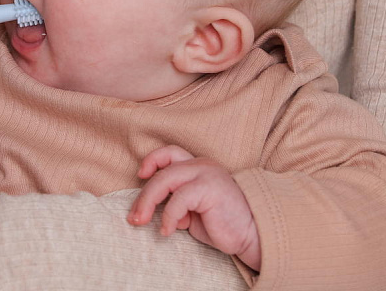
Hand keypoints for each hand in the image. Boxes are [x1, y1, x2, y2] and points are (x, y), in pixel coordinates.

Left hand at [128, 145, 260, 269]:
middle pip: (163, 169)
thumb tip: (155, 212)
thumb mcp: (194, 210)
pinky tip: (166, 230)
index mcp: (198, 165)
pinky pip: (178, 199)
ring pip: (166, 180)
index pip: (169, 153)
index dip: (152, 160)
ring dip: (148, 203)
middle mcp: (201, 165)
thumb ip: (176, 203)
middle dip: (143, 193)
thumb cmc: (222, 222)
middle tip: (133, 217)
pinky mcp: (208, 189)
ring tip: (140, 222)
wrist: (252, 232)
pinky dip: (167, 216)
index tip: (141, 175)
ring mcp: (205, 174)